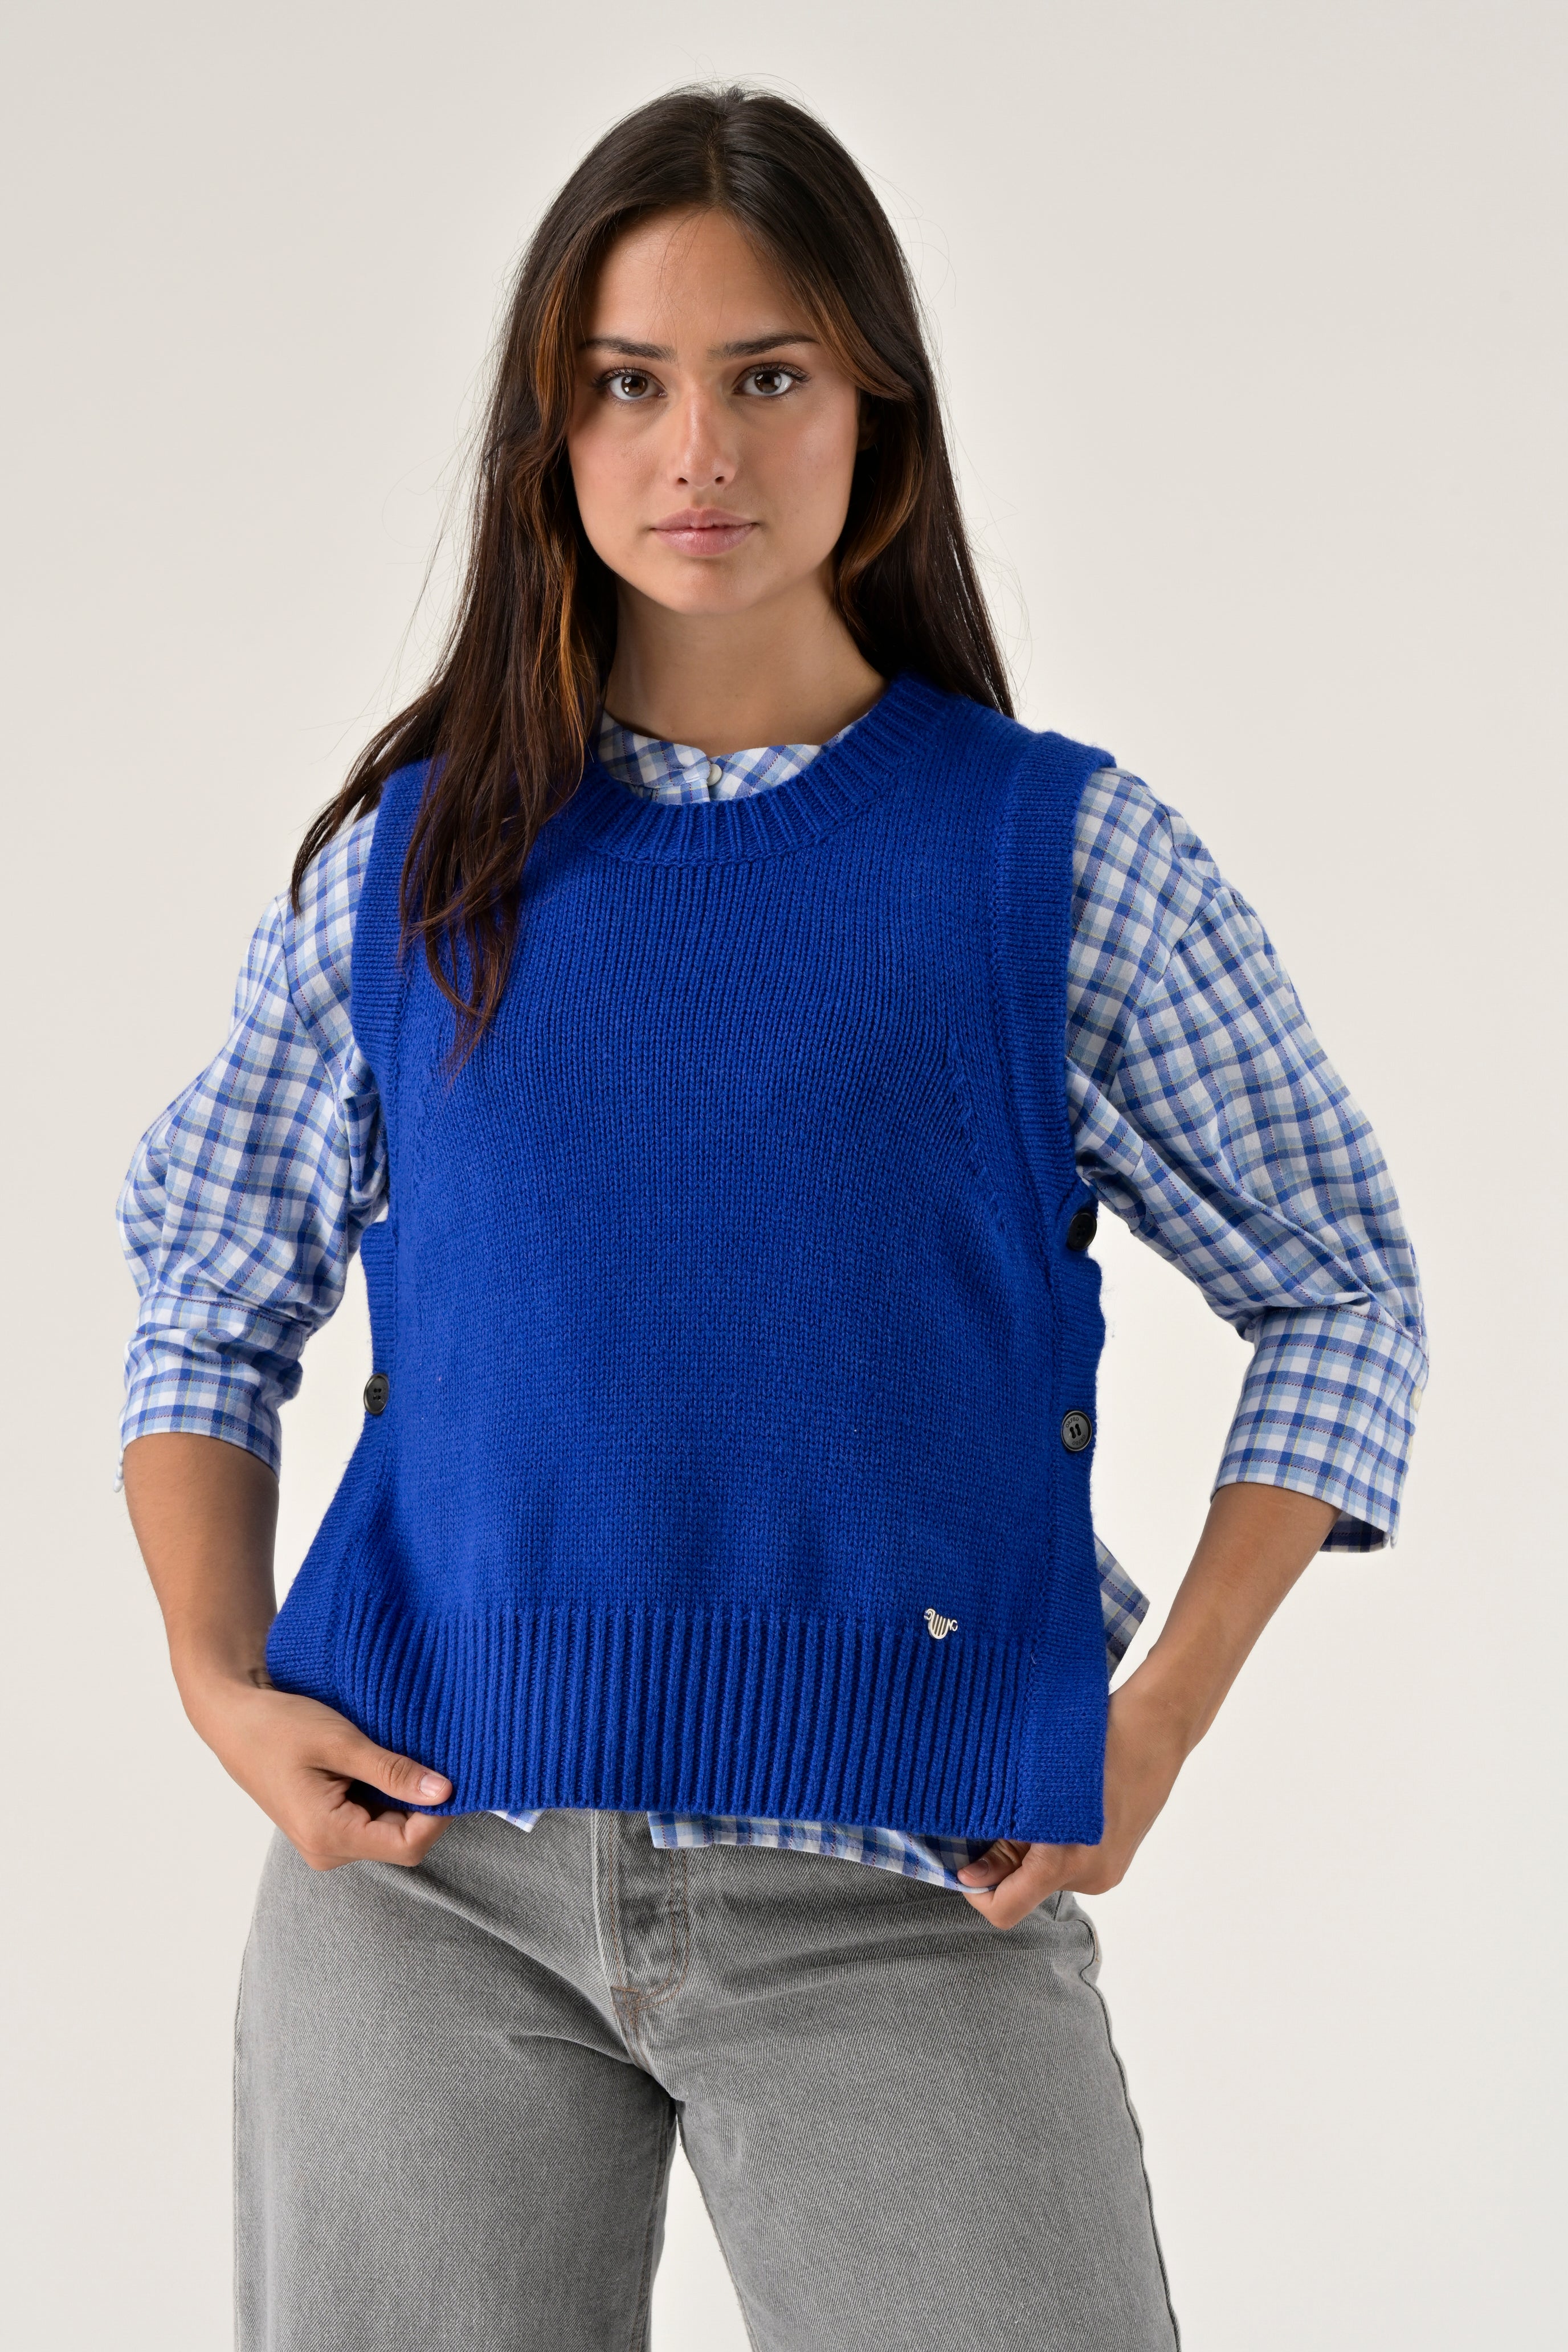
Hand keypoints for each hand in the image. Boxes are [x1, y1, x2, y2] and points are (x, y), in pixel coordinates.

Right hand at [183, 1667, 453, 1872]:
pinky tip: (385, 1763)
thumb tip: (444, 1791)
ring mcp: (324, 1841)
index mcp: (328, 1836)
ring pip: (388, 1828)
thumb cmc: (280, 1726)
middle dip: (423, 1803)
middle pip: (400, 1839)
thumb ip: (393, 1771)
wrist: (234, 1718)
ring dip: (404, 1796)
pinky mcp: (325, 1825)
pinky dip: (386, 1794)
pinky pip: (371, 1819)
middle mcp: (327, 1850)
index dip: (438, 1815)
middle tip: (433, 1757)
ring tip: (405, 1754)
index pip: (408, 1845)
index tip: (453, 1775)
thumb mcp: (341, 1742)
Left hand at [953, 1482, 1338, 1929]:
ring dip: (1022, 1844)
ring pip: (1041, 1872)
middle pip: (1021, 1888)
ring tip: (1022, 1794)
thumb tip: (969, 1875)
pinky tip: (1044, 1799)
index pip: (1003, 1909)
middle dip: (998, 1858)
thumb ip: (1004, 1835)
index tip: (956, 1861)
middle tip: (988, 1809)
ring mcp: (1107, 1869)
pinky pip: (1064, 1860)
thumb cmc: (1099, 1739)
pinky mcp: (1113, 1854)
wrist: (1159, 1721)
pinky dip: (1045, 1839)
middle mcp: (1092, 1877)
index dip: (973, 1890)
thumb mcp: (1039, 1781)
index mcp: (1069, 1862)